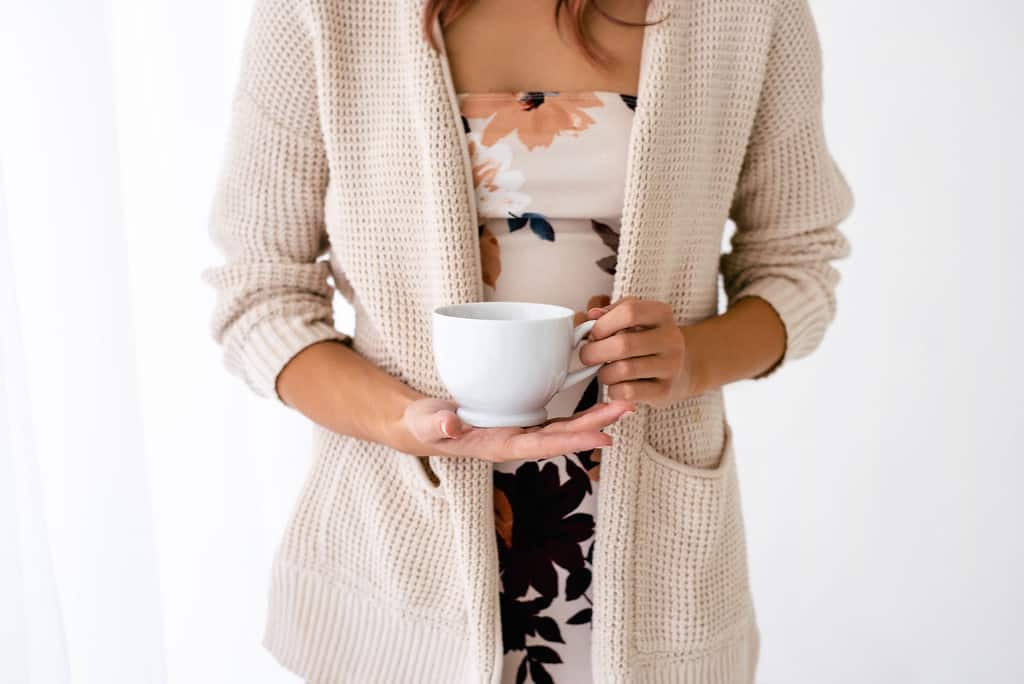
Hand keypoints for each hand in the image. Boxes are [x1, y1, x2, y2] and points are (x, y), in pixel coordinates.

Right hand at [399, 396, 635, 462]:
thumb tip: (451, 426)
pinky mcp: (520, 418)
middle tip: (627, 408)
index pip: (541, 445)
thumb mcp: (425, 423)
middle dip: (595, 423)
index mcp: (498, 445)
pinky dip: (577, 409)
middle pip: (562, 434)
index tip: (603, 436)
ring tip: (624, 405)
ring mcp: (520, 430)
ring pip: (564, 425)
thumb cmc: (424, 425)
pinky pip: (554, 416)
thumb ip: (436, 425)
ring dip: (594, 416)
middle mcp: (515, 440)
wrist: (422, 425)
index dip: (572, 440)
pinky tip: (598, 398)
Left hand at [578, 295, 693, 407]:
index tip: (593, 334)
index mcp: (661, 314)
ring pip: (623, 370)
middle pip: (623, 344)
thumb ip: (608, 314)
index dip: (603, 324)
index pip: (629, 312)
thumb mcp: (633, 319)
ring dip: (603, 373)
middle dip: (595, 352)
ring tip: (604, 371)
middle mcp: (670, 338)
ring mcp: (670, 366)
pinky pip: (628, 392)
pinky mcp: (665, 390)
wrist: (680, 369)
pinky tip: (616, 385)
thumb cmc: (646, 340)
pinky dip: (613, 390)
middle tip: (587, 356)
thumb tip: (589, 315)